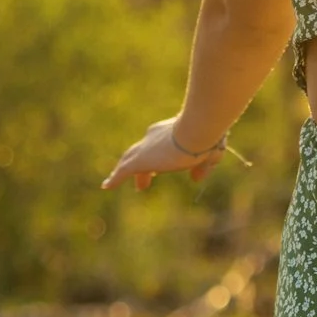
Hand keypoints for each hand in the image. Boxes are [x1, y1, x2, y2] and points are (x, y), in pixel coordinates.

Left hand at [102, 119, 226, 191]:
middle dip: (142, 167)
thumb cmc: (208, 138)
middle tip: (144, 181)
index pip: (158, 145)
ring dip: (126, 172)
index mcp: (169, 131)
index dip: (159, 158)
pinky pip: (122, 171)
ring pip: (129, 160)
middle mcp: (153, 137)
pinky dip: (114, 178)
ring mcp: (145, 149)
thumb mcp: (209, 155)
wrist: (198, 130)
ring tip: (123, 185)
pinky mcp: (139, 161)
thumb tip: (196, 178)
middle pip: (141, 153)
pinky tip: (107, 186)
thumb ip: (202, 166)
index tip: (160, 170)